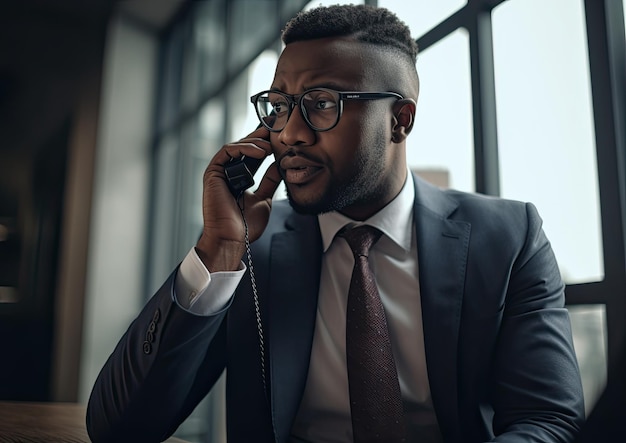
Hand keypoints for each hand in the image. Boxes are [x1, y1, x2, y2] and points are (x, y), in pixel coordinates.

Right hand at [195, 124, 281, 271]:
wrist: (232, 238)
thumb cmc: (246, 226)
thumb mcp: (264, 198)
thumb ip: (270, 181)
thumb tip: (281, 165)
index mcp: (239, 179)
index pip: (253, 156)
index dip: (266, 145)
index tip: (280, 136)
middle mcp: (228, 173)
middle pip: (244, 147)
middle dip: (260, 137)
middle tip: (276, 129)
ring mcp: (219, 172)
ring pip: (235, 146)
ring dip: (254, 143)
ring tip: (270, 145)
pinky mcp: (213, 172)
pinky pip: (227, 151)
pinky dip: (243, 148)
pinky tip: (260, 152)